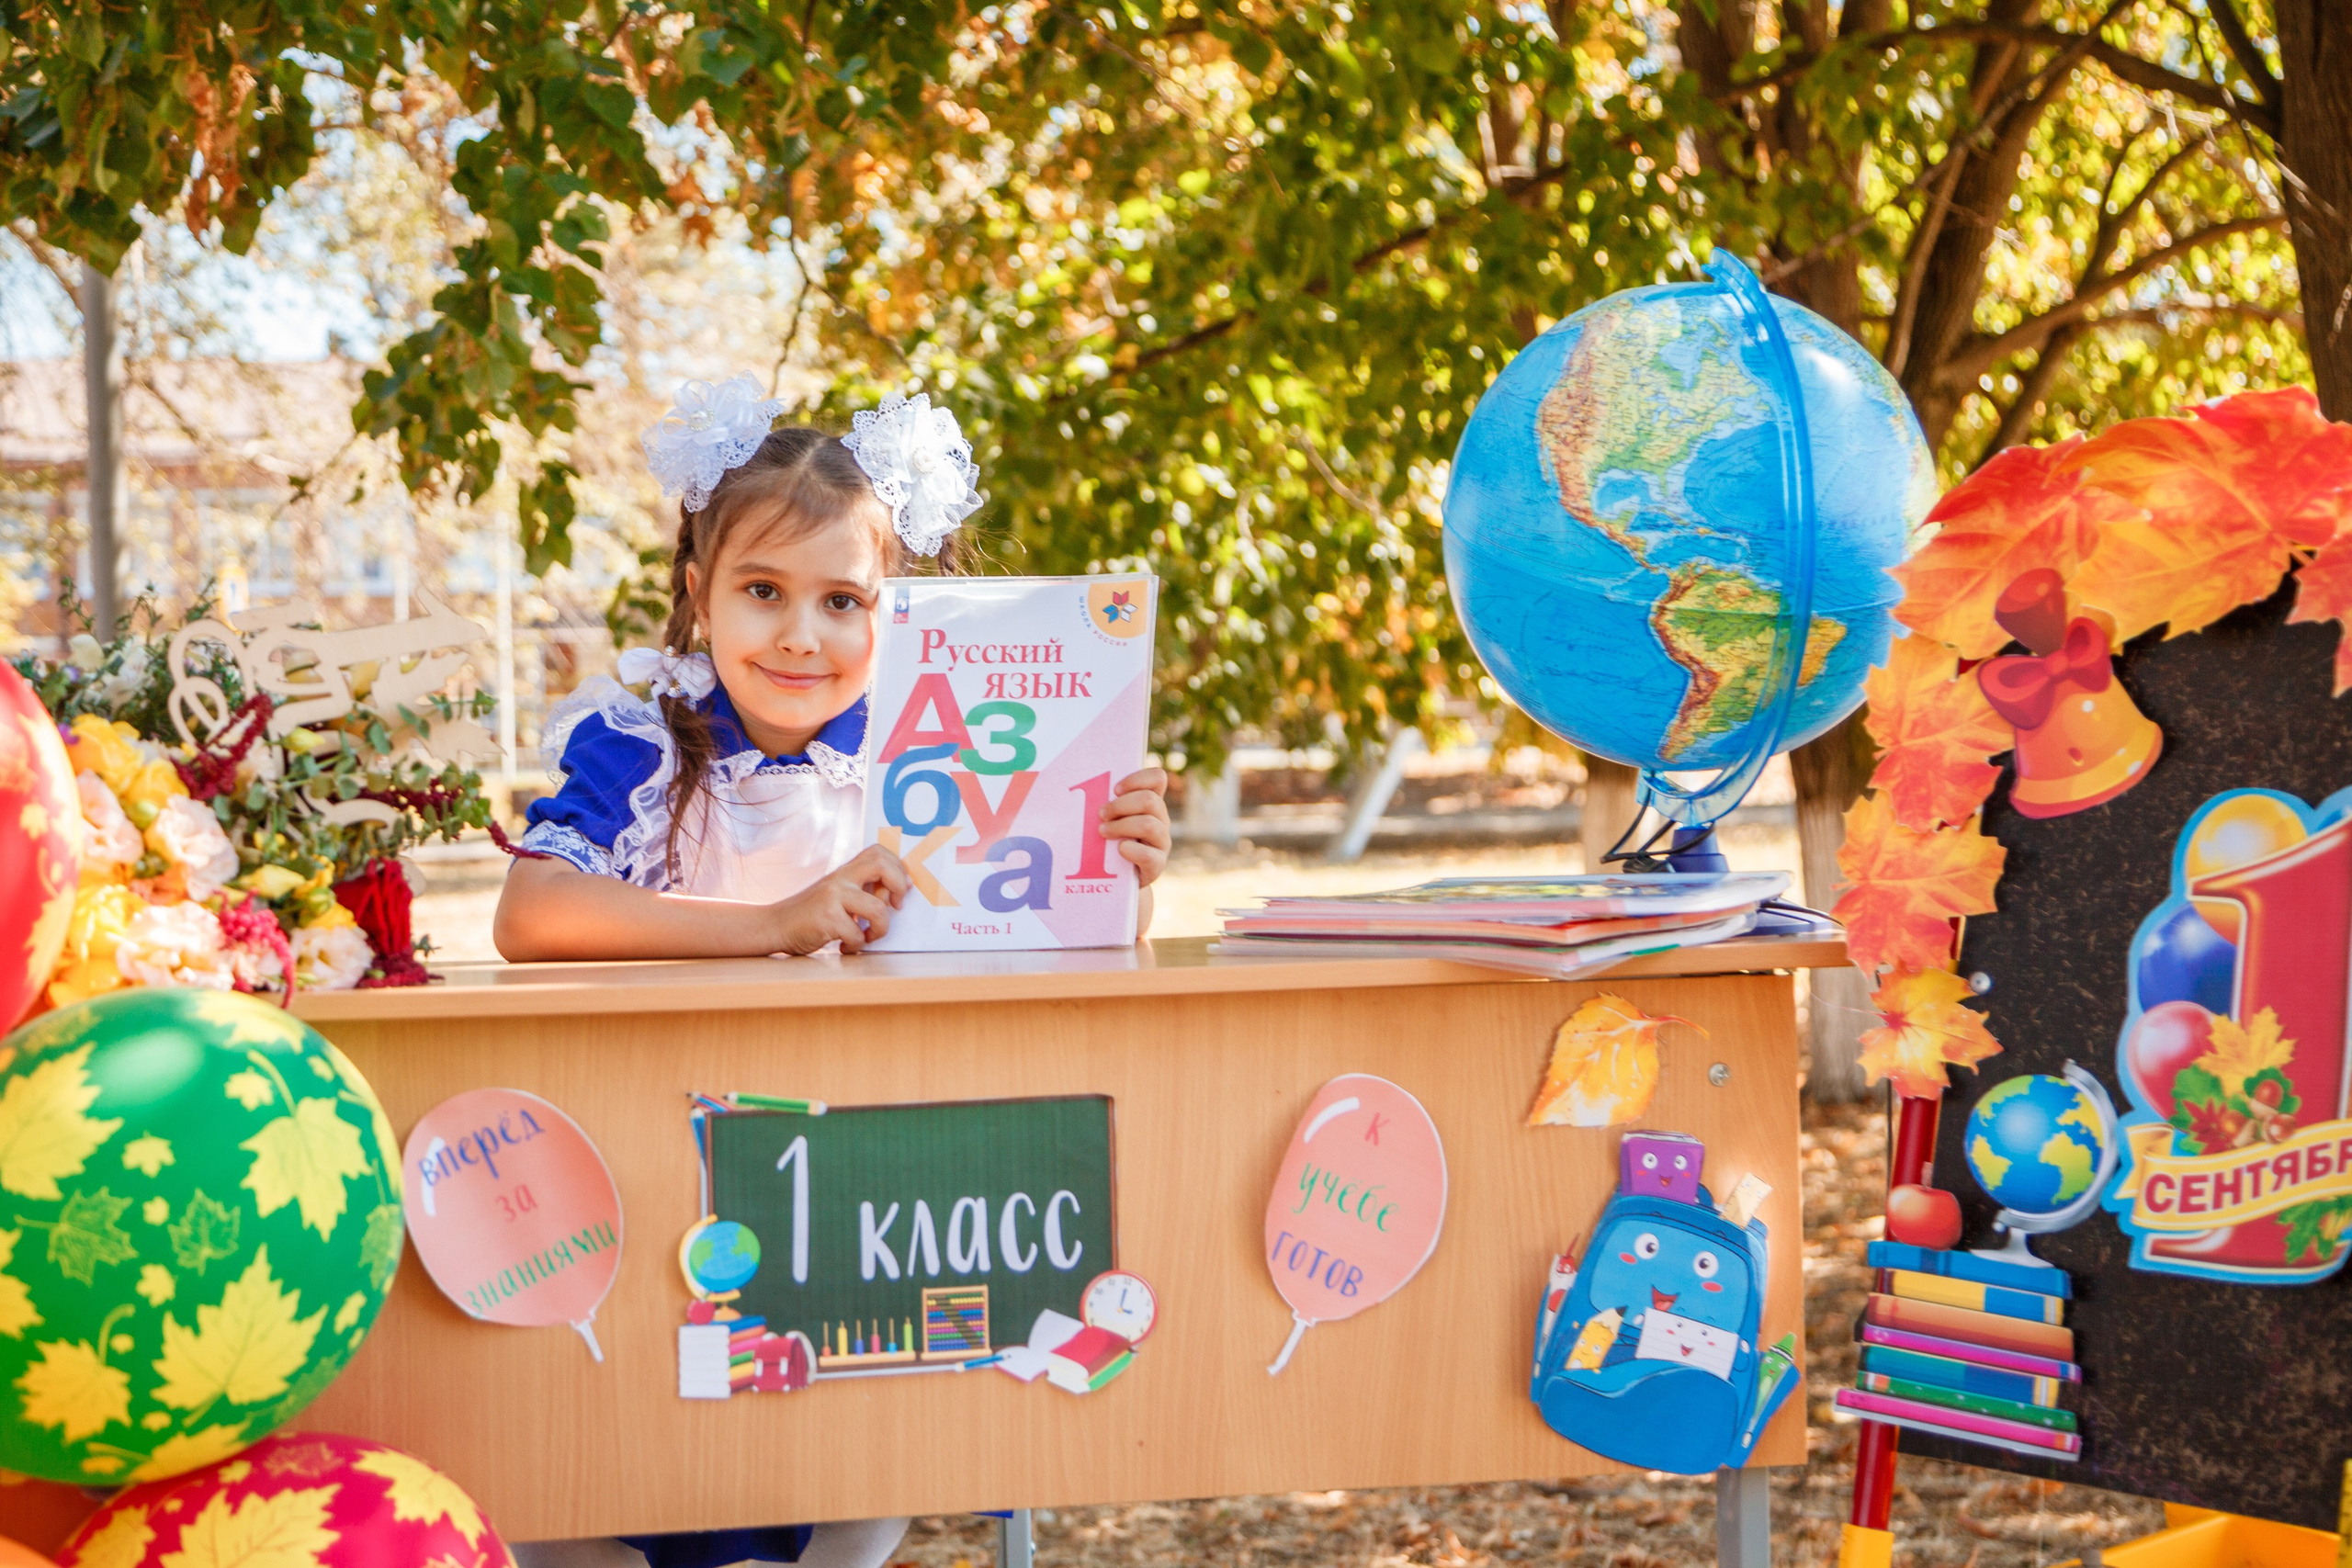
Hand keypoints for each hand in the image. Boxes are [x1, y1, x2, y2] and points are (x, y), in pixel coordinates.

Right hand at [770, 844, 909, 954]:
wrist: (774, 926)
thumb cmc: (810, 915)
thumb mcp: (835, 895)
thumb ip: (860, 891)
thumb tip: (894, 895)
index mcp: (845, 871)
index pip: (879, 852)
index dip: (899, 868)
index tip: (902, 889)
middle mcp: (840, 878)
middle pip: (881, 865)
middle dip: (899, 886)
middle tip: (896, 906)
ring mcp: (833, 897)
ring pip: (878, 910)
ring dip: (880, 929)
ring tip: (867, 937)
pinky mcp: (827, 918)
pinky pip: (858, 935)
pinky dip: (856, 945)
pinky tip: (844, 946)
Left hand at [1100, 766, 1172, 887]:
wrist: (1114, 880)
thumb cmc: (1106, 843)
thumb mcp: (1107, 819)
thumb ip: (1102, 804)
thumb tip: (1072, 790)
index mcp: (1150, 804)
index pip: (1157, 779)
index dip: (1137, 779)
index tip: (1114, 789)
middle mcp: (1160, 820)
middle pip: (1150, 800)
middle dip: (1120, 805)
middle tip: (1100, 814)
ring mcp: (1161, 842)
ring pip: (1149, 825)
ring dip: (1121, 826)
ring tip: (1102, 832)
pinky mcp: (1157, 865)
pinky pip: (1149, 855)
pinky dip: (1131, 851)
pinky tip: (1119, 849)